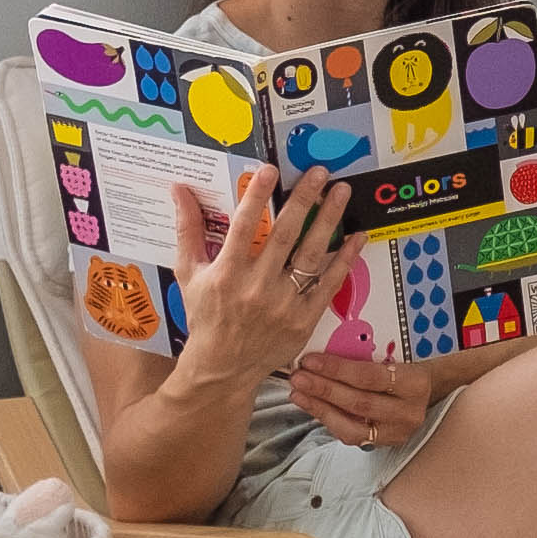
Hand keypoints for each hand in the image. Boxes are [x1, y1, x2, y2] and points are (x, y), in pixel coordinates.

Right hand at [169, 166, 355, 380]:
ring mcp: (284, 304)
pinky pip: (329, 284)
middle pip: (285, 235)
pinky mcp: (304, 319)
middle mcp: (256, 287)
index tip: (270, 170)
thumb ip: (188, 229)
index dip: (257, 196)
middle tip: (319, 173)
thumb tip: (179, 189)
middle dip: (304, 199)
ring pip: (312, 255)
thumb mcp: (189, 273)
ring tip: (341, 192)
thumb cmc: (205, 316)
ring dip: (329, 221)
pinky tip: (357, 236)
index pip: (243, 226)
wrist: (222, 367)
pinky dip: (345, 259)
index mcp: (226, 273)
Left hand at [284, 324, 536, 448]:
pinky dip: (328, 421)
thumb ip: (370, 348)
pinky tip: (310, 406)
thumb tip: (327, 330)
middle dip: (322, 389)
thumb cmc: (410, 361)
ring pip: (352, 426)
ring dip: (319, 408)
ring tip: (296, 392)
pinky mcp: (386, 444)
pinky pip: (352, 437)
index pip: (370, 377)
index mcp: (415, 382)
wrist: (437, 390)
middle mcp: (410, 411)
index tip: (308, 358)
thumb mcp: (399, 351)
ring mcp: (398, 432)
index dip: (336, 369)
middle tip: (295, 376)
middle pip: (358, 402)